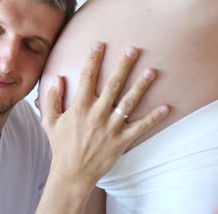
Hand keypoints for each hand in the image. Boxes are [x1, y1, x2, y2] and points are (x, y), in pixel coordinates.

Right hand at [39, 42, 168, 187]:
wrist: (72, 173)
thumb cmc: (61, 145)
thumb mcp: (50, 121)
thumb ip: (53, 98)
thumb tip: (56, 78)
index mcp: (79, 107)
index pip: (87, 77)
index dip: (93, 59)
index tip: (99, 44)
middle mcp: (96, 114)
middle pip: (113, 84)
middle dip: (123, 65)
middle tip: (133, 49)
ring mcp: (111, 127)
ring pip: (129, 102)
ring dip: (141, 86)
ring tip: (152, 71)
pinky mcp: (122, 140)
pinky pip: (141, 127)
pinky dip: (154, 117)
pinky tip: (167, 107)